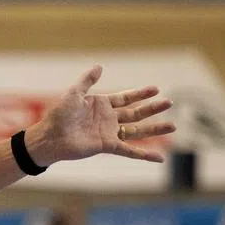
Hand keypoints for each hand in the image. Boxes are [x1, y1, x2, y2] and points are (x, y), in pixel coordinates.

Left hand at [34, 66, 175, 164]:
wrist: (51, 136)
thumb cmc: (59, 114)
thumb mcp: (74, 93)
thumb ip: (87, 80)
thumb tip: (99, 66)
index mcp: (101, 105)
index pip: (126, 98)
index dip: (140, 94)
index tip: (156, 89)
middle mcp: (108, 118)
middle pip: (136, 113)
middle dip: (153, 108)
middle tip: (170, 102)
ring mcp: (109, 133)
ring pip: (137, 131)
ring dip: (155, 129)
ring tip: (173, 126)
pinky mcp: (108, 146)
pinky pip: (130, 151)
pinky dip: (144, 155)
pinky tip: (160, 158)